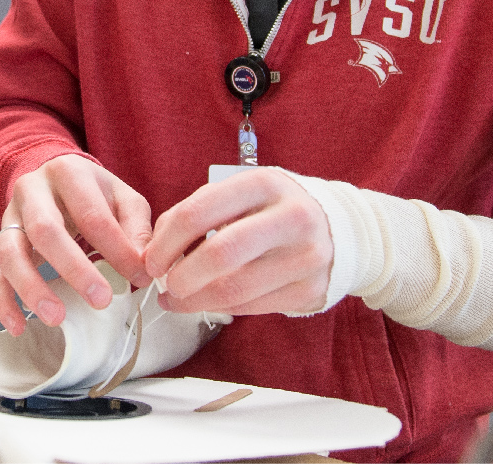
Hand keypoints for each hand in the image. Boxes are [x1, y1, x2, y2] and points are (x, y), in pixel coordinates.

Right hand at [0, 154, 152, 334]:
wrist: (53, 178)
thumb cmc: (92, 194)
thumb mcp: (122, 198)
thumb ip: (136, 227)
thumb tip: (141, 264)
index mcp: (68, 173)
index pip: (92, 215)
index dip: (117, 249)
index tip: (139, 277)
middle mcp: (31, 191)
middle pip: (45, 229)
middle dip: (74, 269)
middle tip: (101, 300)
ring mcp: (10, 218)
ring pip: (10, 252)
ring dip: (32, 288)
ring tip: (56, 318)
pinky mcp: (0, 244)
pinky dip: (2, 302)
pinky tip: (18, 327)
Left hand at [144, 168, 333, 315]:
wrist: (340, 229)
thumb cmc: (274, 209)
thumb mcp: (244, 192)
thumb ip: (202, 212)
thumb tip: (157, 248)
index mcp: (265, 184)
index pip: (199, 213)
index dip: (166, 242)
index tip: (151, 259)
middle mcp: (291, 218)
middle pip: (219, 255)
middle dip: (180, 276)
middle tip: (164, 284)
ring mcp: (305, 256)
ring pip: (234, 289)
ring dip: (194, 300)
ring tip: (175, 300)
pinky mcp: (309, 290)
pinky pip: (251, 307)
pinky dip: (219, 309)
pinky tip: (203, 304)